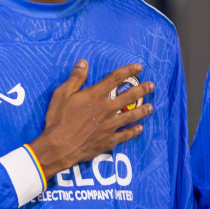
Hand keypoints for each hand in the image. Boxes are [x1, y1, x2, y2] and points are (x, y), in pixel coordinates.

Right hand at [29, 61, 151, 176]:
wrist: (60, 145)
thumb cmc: (58, 119)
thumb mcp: (61, 94)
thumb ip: (75, 78)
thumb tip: (84, 63)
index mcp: (95, 96)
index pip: (115, 79)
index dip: (128, 71)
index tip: (139, 67)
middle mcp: (106, 109)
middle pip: (128, 96)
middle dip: (142, 89)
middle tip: (151, 86)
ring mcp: (110, 125)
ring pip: (131, 115)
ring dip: (142, 110)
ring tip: (150, 107)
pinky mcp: (109, 139)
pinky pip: (126, 134)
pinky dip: (134, 131)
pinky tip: (140, 128)